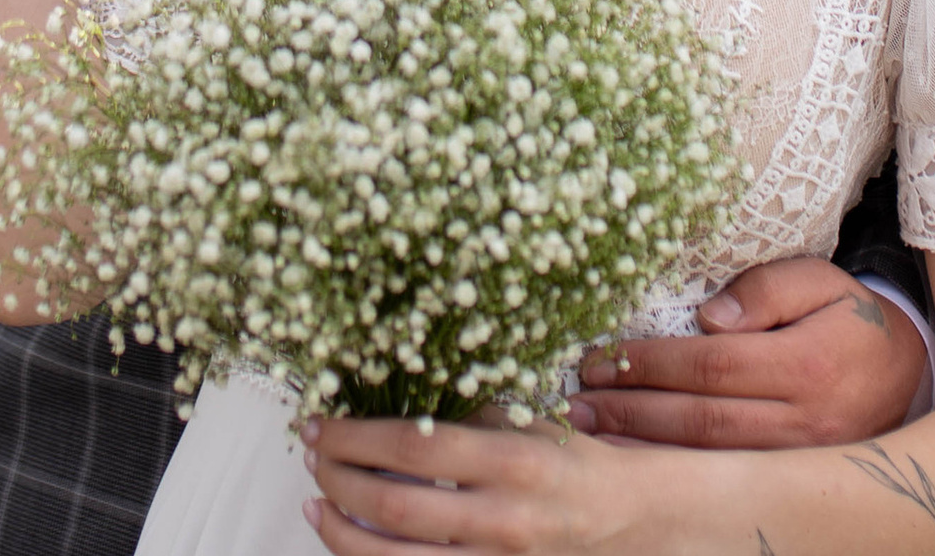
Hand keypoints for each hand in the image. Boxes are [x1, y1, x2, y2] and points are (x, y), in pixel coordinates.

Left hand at [303, 413, 647, 555]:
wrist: (623, 520)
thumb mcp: (527, 421)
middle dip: (338, 479)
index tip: (322, 421)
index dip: (357, 435)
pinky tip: (349, 542)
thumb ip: (468, 411)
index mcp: (510, 461)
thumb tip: (395, 392)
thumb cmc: (571, 460)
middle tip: (311, 456)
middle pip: (393, 505)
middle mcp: (500, 518)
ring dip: (341, 532)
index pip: (414, 446)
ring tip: (314, 504)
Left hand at [571, 256, 928, 448]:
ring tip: (590, 436)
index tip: (600, 359)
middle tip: (575, 407)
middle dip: (631, 414)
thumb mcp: (819, 281)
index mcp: (806, 366)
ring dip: (643, 450)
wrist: (908, 375)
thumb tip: (707, 318)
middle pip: (701, 422)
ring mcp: (799, 463)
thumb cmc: (850, 317)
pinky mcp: (793, 482)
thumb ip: (766, 290)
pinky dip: (675, 473)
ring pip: (709, 462)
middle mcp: (803, 425)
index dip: (651, 365)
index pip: (711, 366)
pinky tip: (635, 462)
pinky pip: (725, 480)